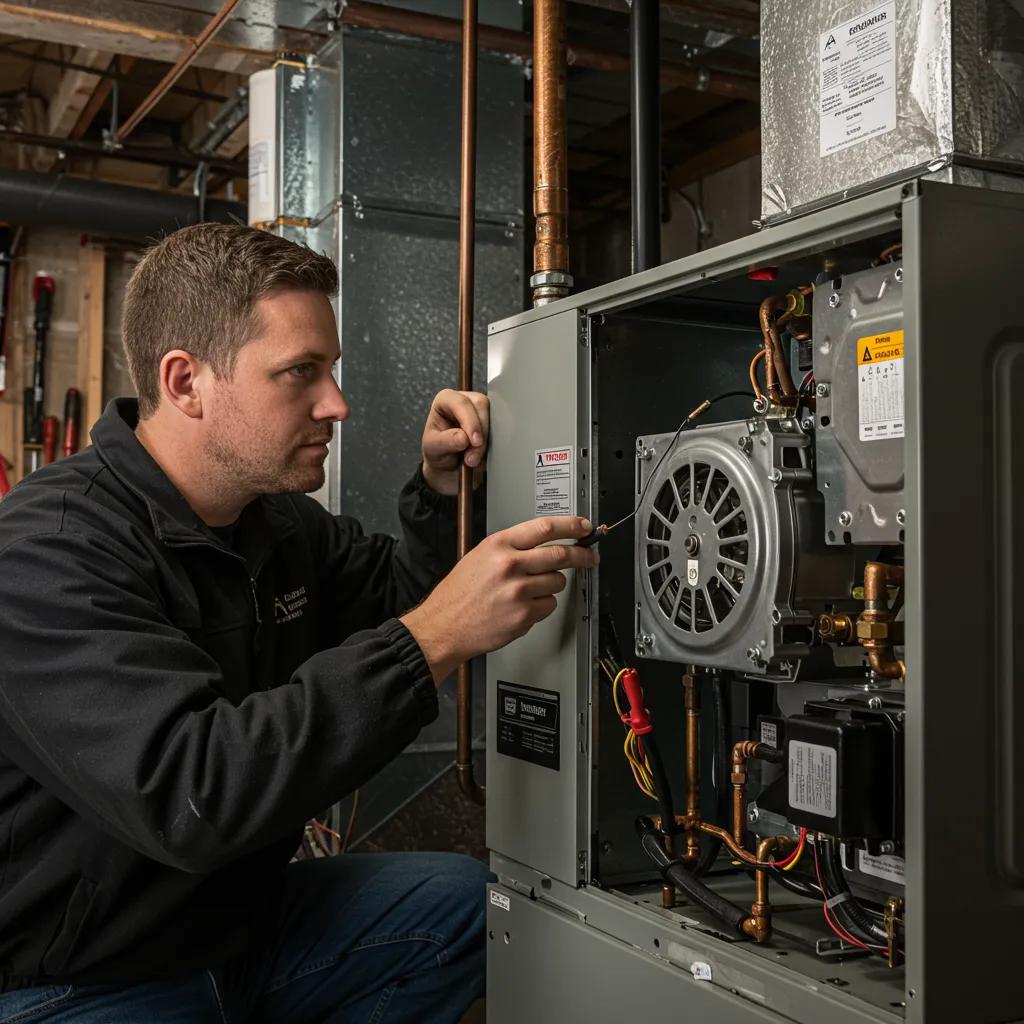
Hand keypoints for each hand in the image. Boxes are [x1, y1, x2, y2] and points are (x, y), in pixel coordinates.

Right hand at [401, 516, 598, 683]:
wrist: (444, 624)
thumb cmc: (459, 593)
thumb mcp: (480, 556)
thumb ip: (511, 547)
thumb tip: (544, 543)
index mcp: (499, 545)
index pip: (545, 527)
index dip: (571, 525)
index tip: (584, 526)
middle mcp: (510, 564)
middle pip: (560, 554)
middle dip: (582, 556)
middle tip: (590, 557)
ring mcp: (518, 590)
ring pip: (558, 582)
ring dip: (552, 585)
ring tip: (530, 590)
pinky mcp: (523, 614)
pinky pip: (549, 605)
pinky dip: (542, 606)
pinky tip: (522, 607)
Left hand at [420, 389, 488, 495]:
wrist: (447, 467)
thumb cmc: (437, 452)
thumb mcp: (433, 449)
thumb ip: (445, 441)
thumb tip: (463, 438)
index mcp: (446, 400)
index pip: (461, 403)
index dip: (470, 421)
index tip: (475, 442)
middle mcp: (464, 401)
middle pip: (482, 406)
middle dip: (481, 433)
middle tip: (471, 457)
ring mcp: (480, 411)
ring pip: (495, 418)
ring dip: (487, 442)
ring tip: (472, 460)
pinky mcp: (492, 423)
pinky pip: (501, 431)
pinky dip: (493, 446)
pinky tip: (481, 457)